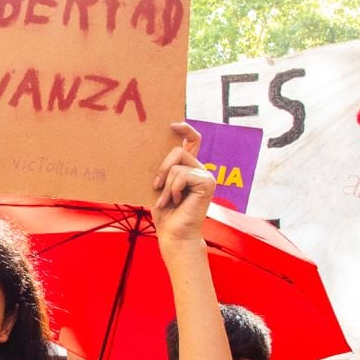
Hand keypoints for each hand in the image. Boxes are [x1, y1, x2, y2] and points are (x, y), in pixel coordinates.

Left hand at [151, 122, 213, 243]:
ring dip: (166, 185)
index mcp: (189, 168)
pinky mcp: (207, 183)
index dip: (185, 129)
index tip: (172, 125)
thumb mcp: (160, 185)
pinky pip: (181, 175)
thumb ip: (163, 168)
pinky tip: (176, 202)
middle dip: (162, 168)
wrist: (174, 234)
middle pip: (178, 150)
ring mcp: (206, 176)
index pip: (193, 141)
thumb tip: (152, 149)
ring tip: (168, 201)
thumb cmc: (165, 213)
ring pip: (177, 165)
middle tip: (156, 186)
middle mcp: (200, 169)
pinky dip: (173, 190)